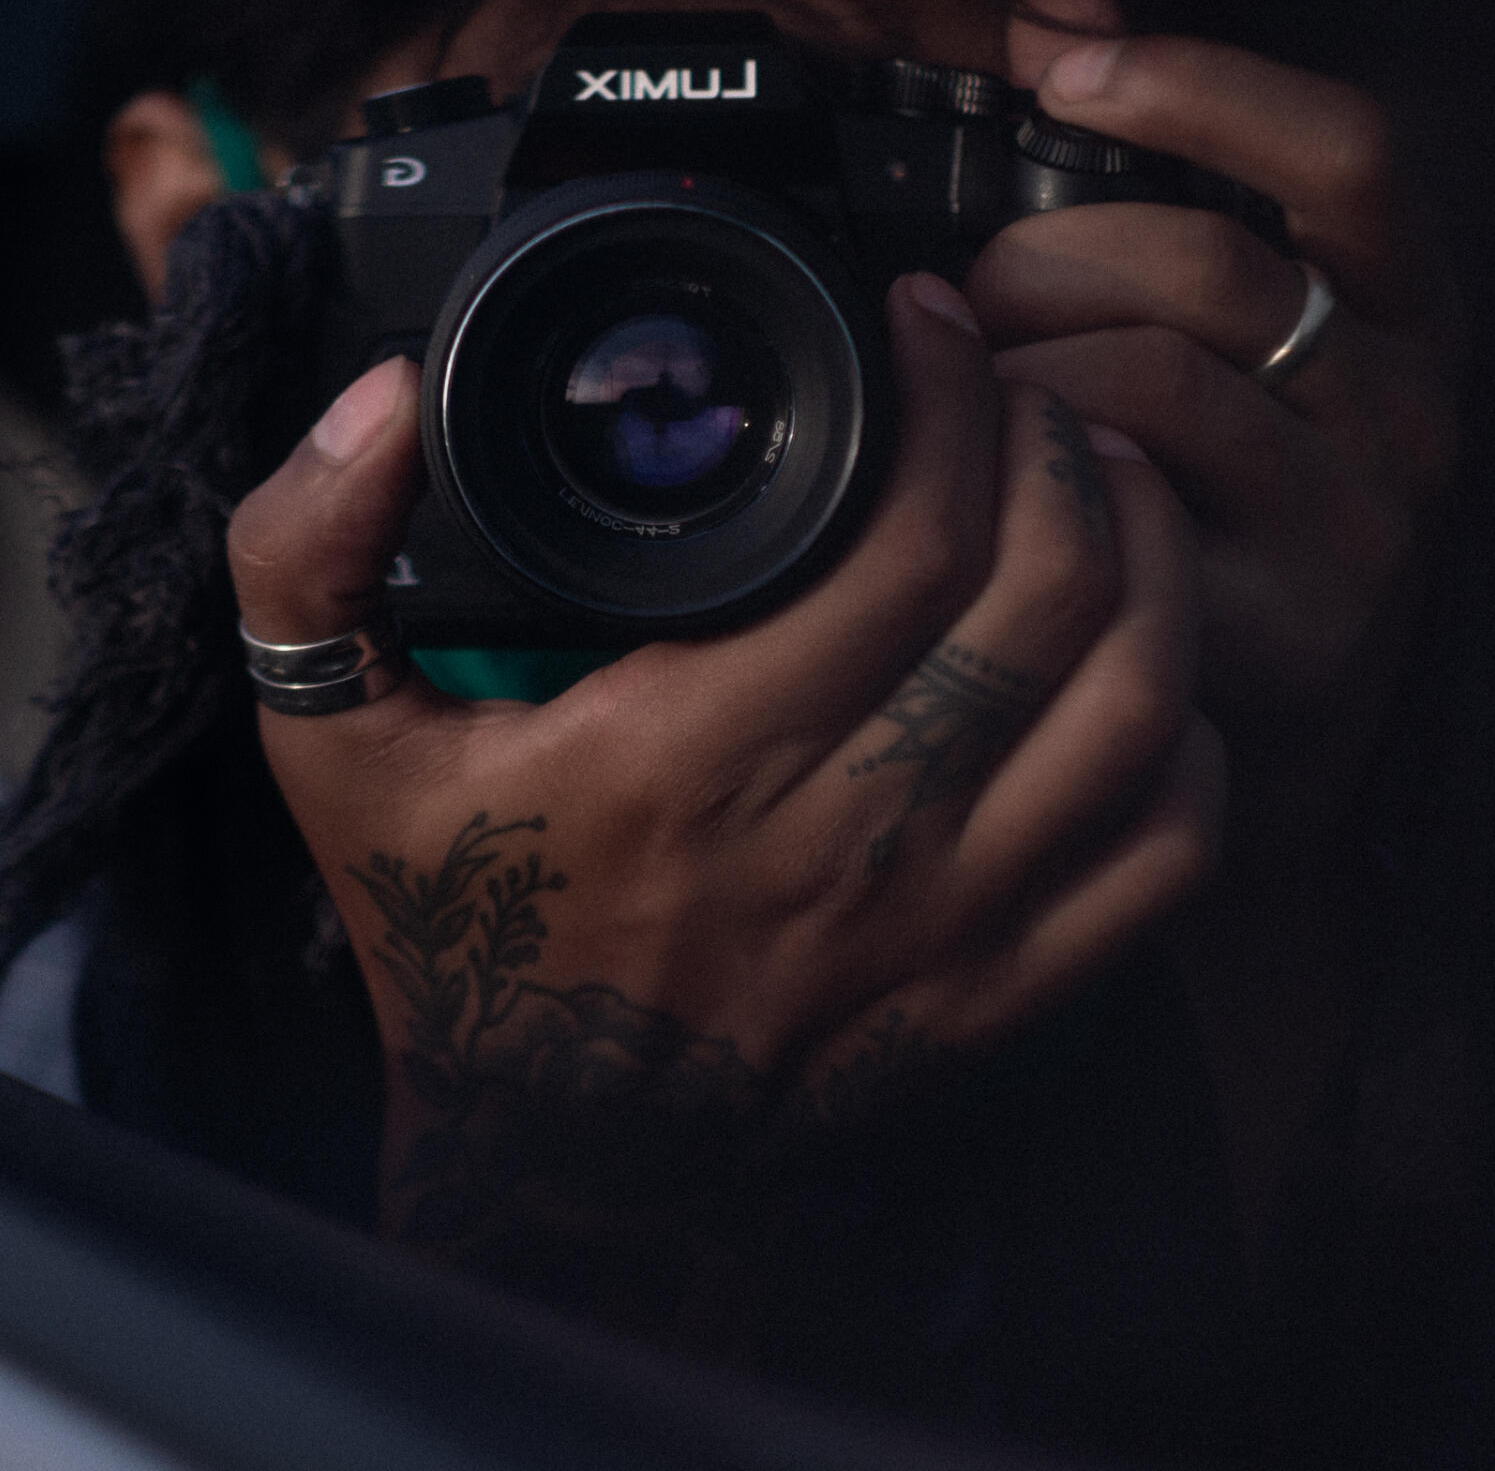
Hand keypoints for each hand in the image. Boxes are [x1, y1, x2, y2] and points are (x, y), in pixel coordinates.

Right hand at [226, 276, 1221, 1264]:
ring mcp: (943, 924)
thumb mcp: (328, 743)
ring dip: (1149, 559)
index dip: (944, 394)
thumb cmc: (459, 941)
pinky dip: (1184, 735)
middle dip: (1058, 441)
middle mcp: (844, 836)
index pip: (902, 536)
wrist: (550, 1171)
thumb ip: (310, 557)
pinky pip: (1166, 848)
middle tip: (1017, 380)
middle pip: (1046, 593)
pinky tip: (1138, 664)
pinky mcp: (1001, 991)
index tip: (923, 323)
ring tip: (1102, 479)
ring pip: (1135, 702)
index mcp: (693, 755)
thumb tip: (378, 402)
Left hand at [980, 0, 1459, 736]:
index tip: (1057, 64)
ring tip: (975, 386)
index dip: (1198, 84)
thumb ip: (1158, 150)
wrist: (1265, 703)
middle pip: (1207, 265)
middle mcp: (1406, 406)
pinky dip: (1030, 464)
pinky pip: (1121, 504)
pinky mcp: (1280, 627)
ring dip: (1021, 363)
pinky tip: (999, 471)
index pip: (1344, 150)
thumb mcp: (1227, 311)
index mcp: (1405, 302)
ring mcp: (1354, 524)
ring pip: (1151, 378)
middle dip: (1045, 258)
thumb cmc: (1224, 475)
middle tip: (971, 296)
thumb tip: (1059, 2)